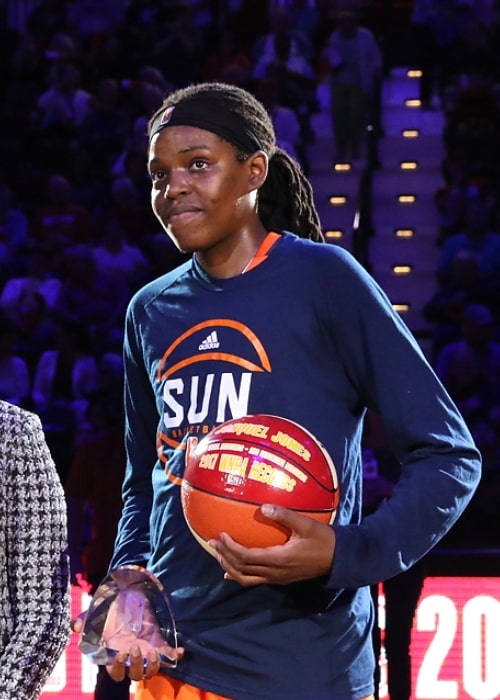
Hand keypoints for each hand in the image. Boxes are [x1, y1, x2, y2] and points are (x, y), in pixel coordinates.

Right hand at [71, 608, 184, 682]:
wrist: (129, 597)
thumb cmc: (111, 610)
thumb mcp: (97, 613)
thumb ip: (85, 619)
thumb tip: (75, 625)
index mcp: (115, 655)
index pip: (115, 673)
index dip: (117, 668)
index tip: (119, 653)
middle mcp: (131, 658)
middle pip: (135, 675)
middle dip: (135, 666)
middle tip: (135, 648)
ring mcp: (146, 652)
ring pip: (151, 671)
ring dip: (153, 666)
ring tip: (152, 653)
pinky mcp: (159, 643)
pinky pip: (169, 656)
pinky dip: (175, 656)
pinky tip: (180, 651)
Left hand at [209, 505, 335, 586]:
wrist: (338, 559)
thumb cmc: (322, 539)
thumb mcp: (305, 524)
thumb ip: (284, 515)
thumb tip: (263, 507)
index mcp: (279, 560)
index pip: (247, 557)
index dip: (231, 548)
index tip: (220, 535)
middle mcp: (275, 573)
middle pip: (242, 570)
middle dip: (224, 556)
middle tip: (211, 542)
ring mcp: (277, 578)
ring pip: (246, 578)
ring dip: (230, 567)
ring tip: (219, 554)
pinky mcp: (280, 578)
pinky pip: (255, 580)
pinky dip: (240, 575)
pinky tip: (231, 571)